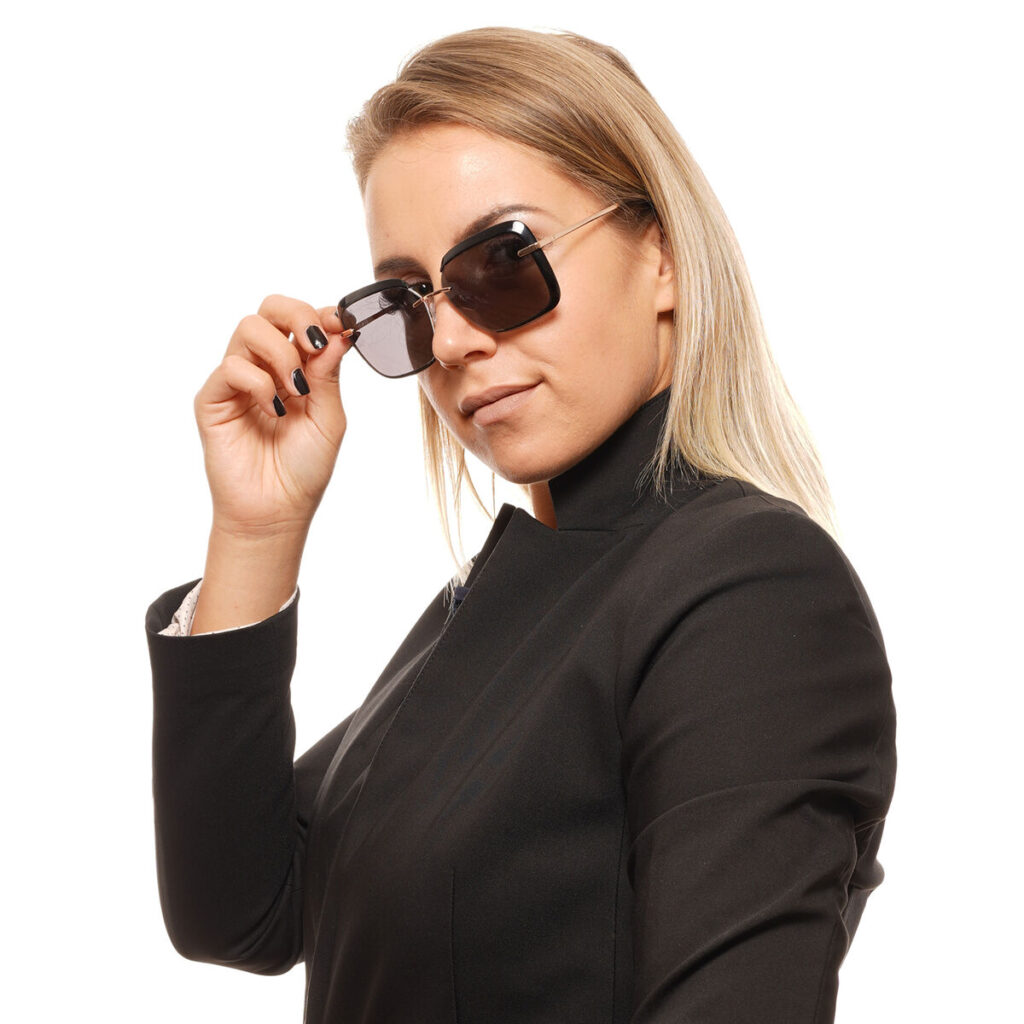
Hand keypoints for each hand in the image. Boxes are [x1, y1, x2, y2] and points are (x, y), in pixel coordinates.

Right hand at [195, 294, 350, 539]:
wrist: (277, 511)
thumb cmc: (304, 468)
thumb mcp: (329, 418)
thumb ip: (329, 374)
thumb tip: (338, 331)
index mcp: (296, 368)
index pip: (301, 321)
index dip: (320, 315)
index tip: (340, 325)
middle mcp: (265, 367)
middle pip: (270, 310)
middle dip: (297, 315)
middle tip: (314, 344)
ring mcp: (238, 381)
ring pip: (248, 328)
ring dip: (280, 352)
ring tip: (296, 390)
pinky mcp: (213, 399)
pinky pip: (231, 367)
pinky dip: (258, 382)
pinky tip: (273, 410)